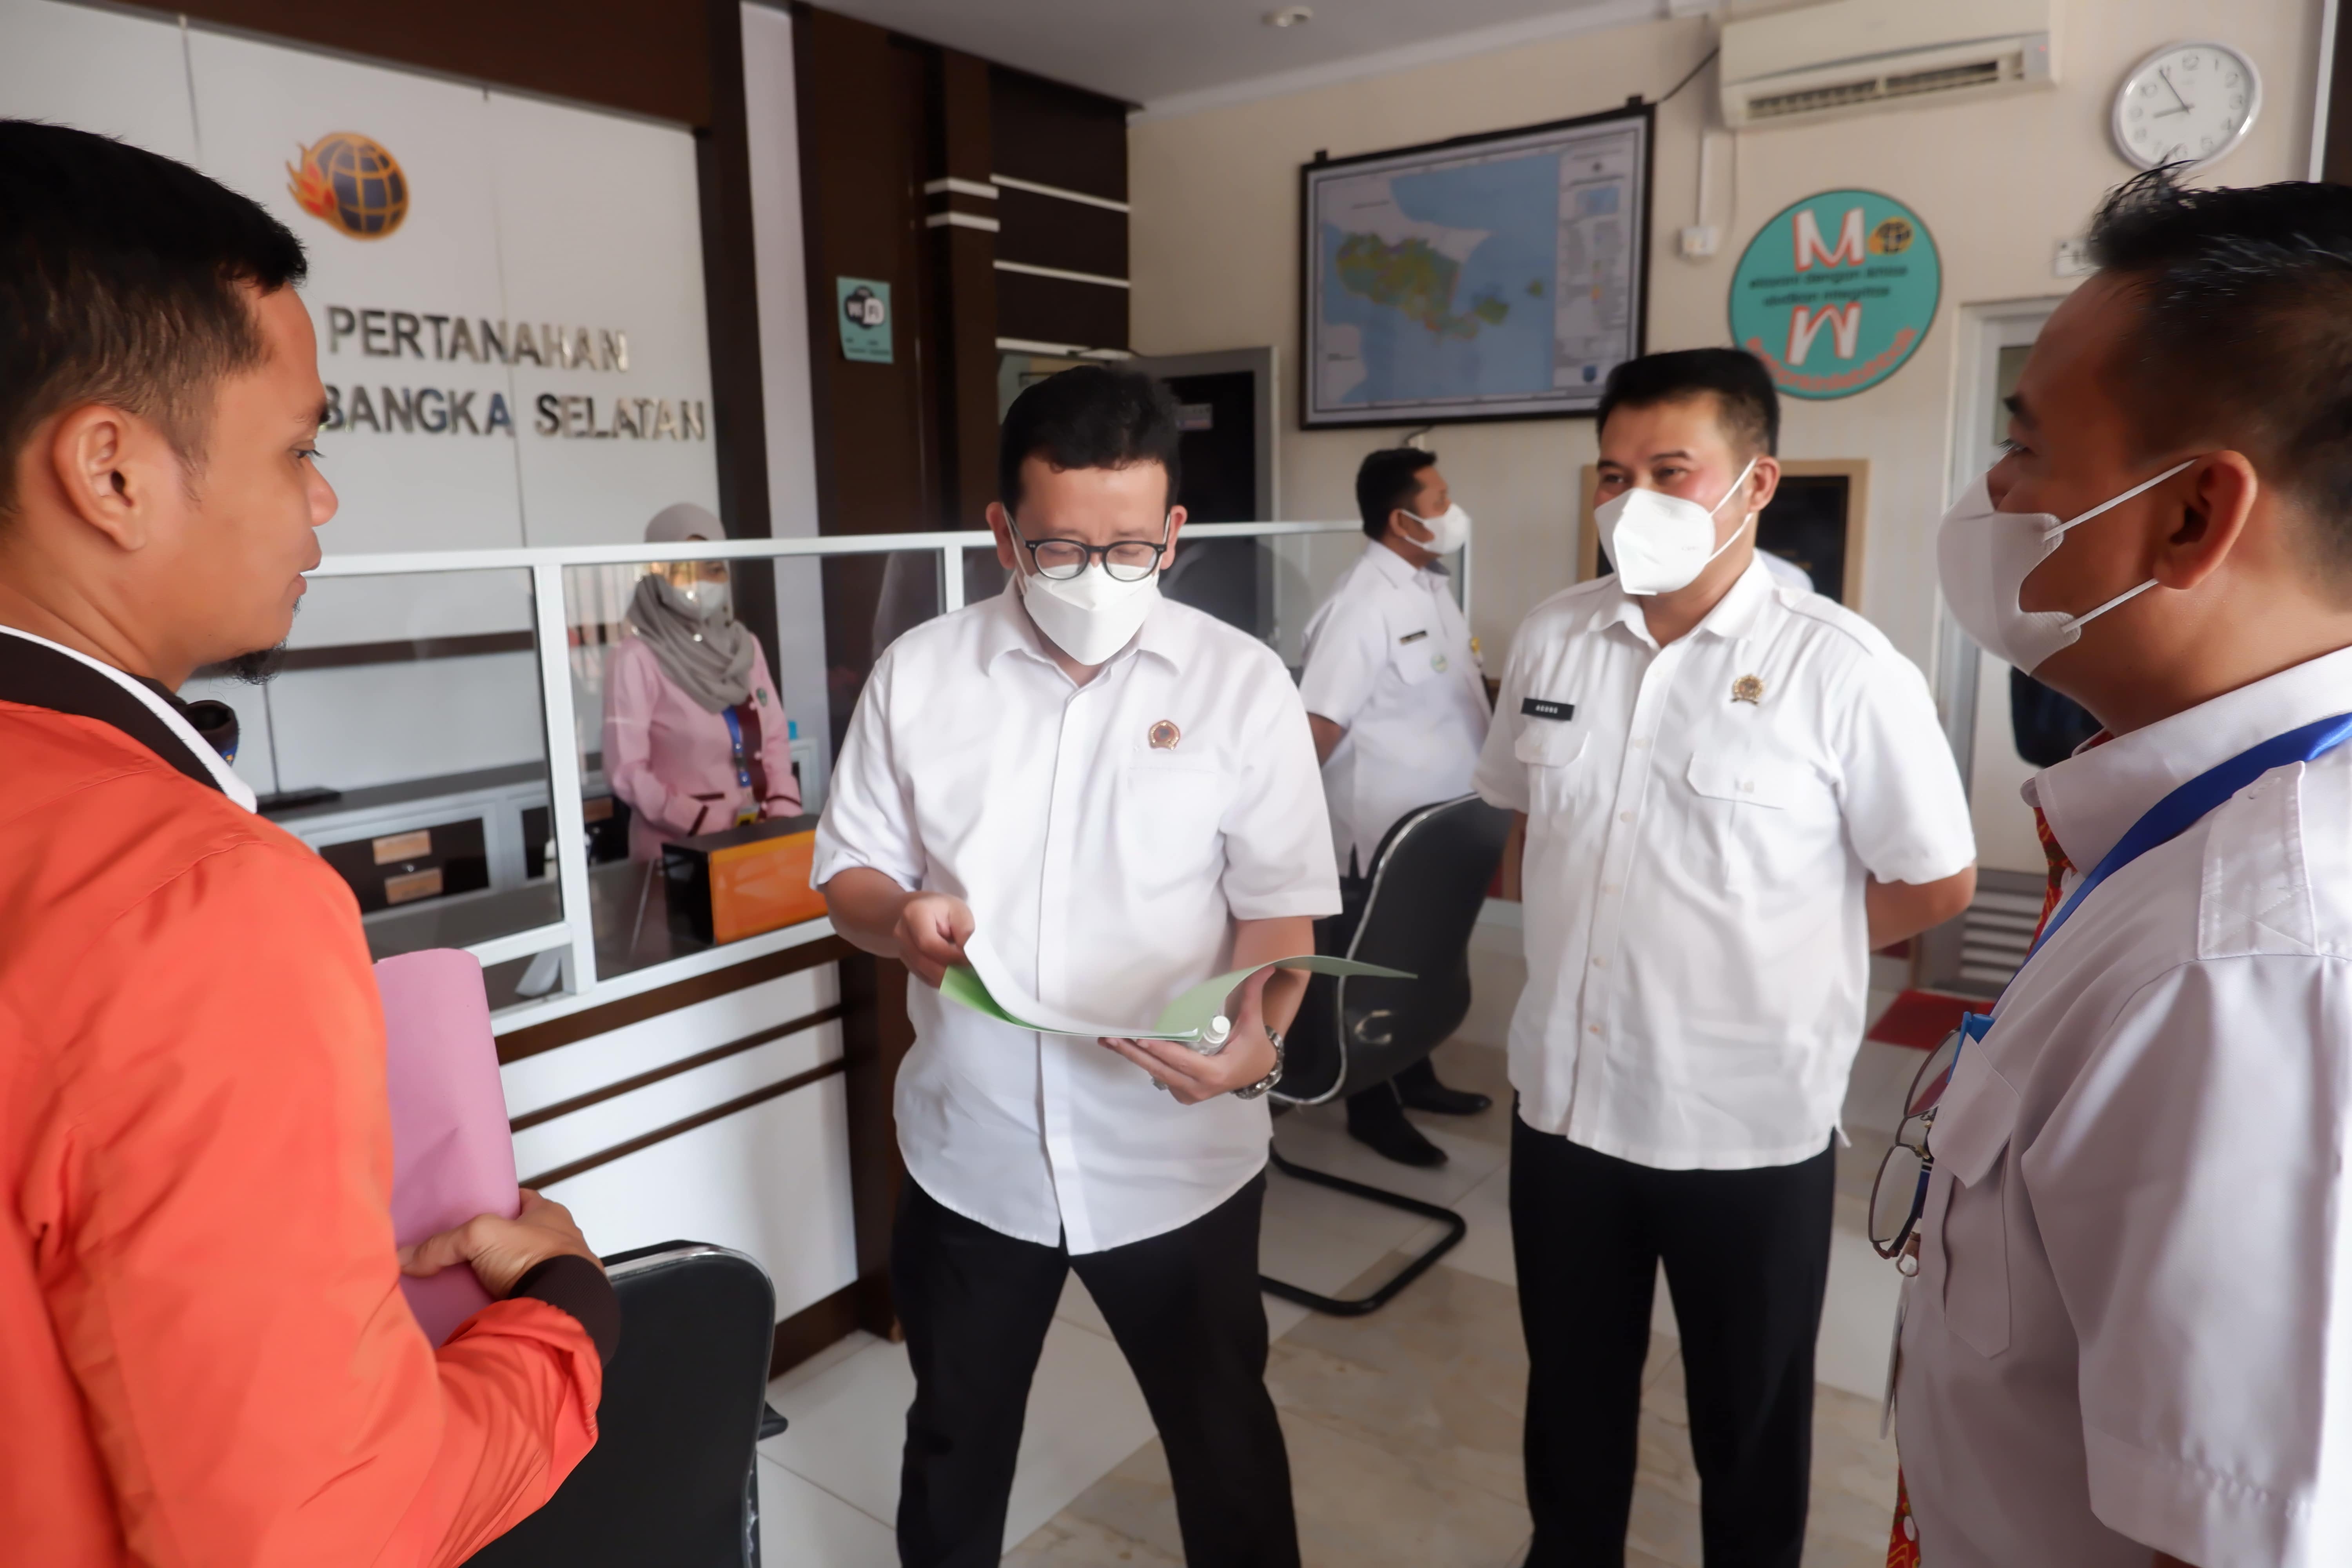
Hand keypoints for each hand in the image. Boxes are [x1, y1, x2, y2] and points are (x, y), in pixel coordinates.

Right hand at [398, 1190, 600, 1298]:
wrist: (562, 1304)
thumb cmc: (529, 1255)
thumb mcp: (479, 1236)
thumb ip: (441, 1245)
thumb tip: (401, 1258)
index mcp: (551, 1213)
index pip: (519, 1201)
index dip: (495, 1206)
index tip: (470, 1216)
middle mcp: (563, 1239)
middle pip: (520, 1237)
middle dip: (496, 1247)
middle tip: (463, 1257)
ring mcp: (565, 1271)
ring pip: (525, 1267)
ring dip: (504, 1275)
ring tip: (470, 1285)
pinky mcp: (560, 1299)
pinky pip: (531, 1294)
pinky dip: (513, 1298)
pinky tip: (489, 1305)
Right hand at [895, 891, 973, 987]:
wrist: (920, 909)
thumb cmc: (943, 908)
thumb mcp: (959, 911)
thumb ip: (965, 932)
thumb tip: (970, 957)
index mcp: (914, 914)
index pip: (929, 944)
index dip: (951, 957)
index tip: (970, 961)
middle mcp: (901, 932)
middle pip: (924, 962)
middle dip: (948, 971)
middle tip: (969, 974)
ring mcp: (901, 948)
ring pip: (923, 972)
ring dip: (944, 978)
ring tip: (963, 976)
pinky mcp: (905, 961)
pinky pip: (922, 976)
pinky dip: (939, 979)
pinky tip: (952, 976)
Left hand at [1099, 968, 1276, 1104]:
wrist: (1256, 1073)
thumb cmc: (1253, 1048)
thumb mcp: (1252, 1023)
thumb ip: (1251, 995)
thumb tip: (1264, 968)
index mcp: (1215, 1073)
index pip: (1182, 1061)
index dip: (1160, 1050)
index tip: (1139, 1038)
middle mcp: (1198, 1088)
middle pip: (1160, 1070)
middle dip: (1134, 1053)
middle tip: (1110, 1038)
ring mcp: (1189, 1093)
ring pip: (1156, 1074)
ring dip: (1133, 1057)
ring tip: (1109, 1042)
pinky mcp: (1182, 1093)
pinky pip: (1160, 1077)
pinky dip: (1145, 1062)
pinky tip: (1125, 1049)